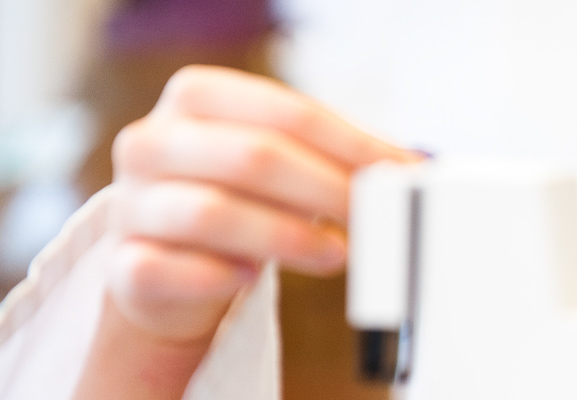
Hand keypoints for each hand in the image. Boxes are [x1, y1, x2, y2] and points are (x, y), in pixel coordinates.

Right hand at [75, 65, 417, 397]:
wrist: (167, 268)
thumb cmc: (240, 201)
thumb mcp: (284, 167)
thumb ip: (338, 161)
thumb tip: (411, 170)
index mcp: (196, 97)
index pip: (287, 112)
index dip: (353, 146)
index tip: (401, 174)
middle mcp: (152, 142)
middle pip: (252, 156)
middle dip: (326, 189)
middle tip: (372, 219)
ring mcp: (130, 203)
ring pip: (212, 213)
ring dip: (287, 237)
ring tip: (336, 254)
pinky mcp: (122, 265)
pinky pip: (167, 269)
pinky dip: (216, 276)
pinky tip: (247, 279)